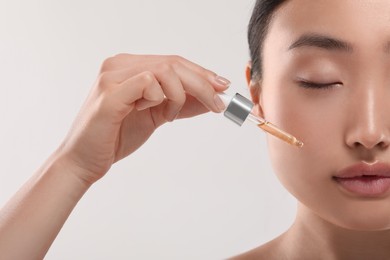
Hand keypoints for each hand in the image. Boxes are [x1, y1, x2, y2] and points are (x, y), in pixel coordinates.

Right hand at [56, 54, 229, 184]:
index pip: (173, 62)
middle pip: (174, 63)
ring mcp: (112, 76)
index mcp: (129, 66)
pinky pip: (149, 83)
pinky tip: (152, 113)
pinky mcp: (110, 92)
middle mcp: (119, 65)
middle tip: (218, 104)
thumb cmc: (116, 137)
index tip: (222, 87)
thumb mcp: (157, 116)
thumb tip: (212, 98)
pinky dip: (160, 99)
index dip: (201, 73)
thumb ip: (181, 104)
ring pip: (166, 70)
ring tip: (168, 117)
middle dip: (202, 84)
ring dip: (179, 95)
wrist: (85, 161)